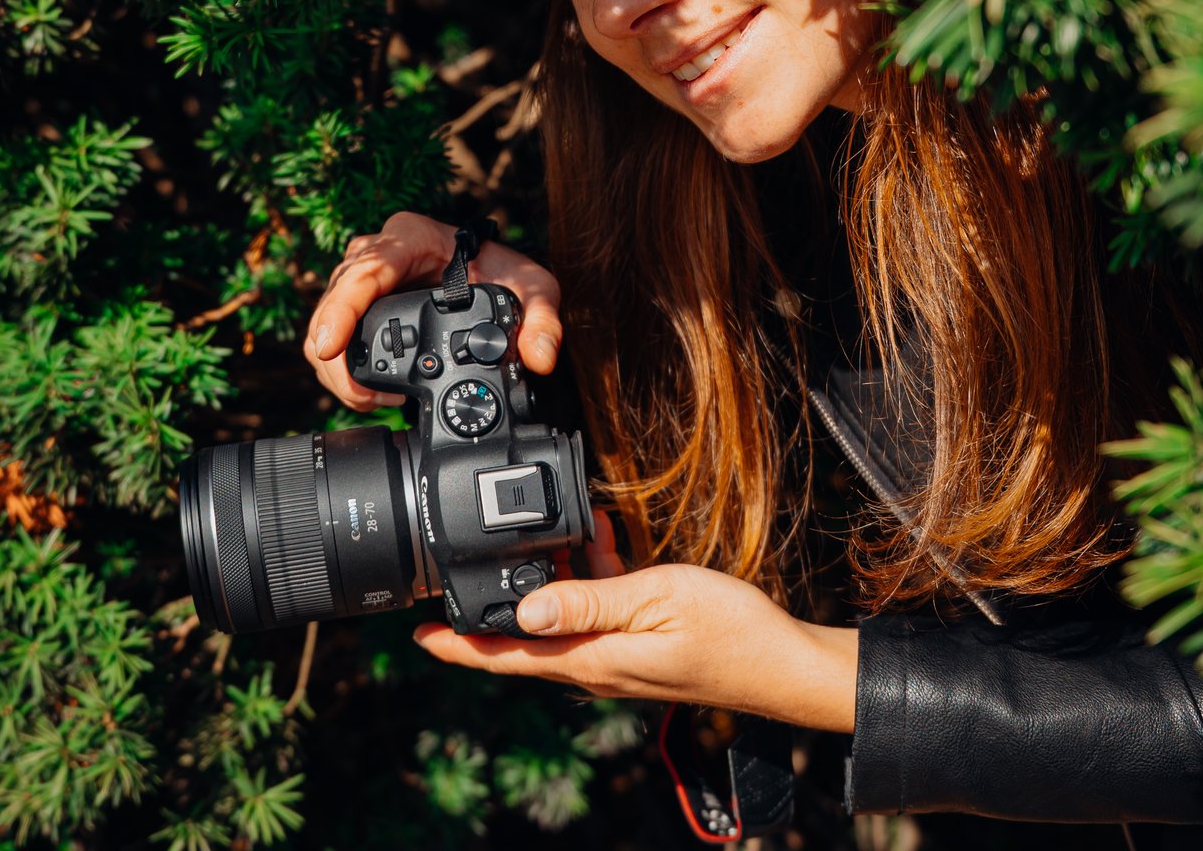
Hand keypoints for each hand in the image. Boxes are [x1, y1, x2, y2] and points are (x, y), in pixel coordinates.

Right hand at [303, 211, 564, 411]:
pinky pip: (329, 334)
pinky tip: (373, 390)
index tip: (330, 346)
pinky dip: (342, 368)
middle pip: (332, 303)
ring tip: (380, 398)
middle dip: (338, 358)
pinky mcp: (353, 301)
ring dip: (339, 369)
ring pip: (322, 323)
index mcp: (410, 236)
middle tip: (369, 398)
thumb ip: (543, 319)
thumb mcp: (533, 287)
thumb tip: (540, 357)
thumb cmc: (503, 269)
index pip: (365, 271)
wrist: (486, 266)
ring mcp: (358, 276)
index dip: (341, 310)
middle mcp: (375, 251)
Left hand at [412, 562, 857, 733]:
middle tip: (453, 576)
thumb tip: (525, 609)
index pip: (508, 657)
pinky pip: (597, 612)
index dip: (460, 646)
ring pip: (559, 621)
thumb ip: (589, 602)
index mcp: (593, 660)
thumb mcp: (657, 600)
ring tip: (536, 536)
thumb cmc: (732, 633)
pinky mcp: (640, 647)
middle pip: (523, 641)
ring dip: (544, 581)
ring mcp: (619, 659)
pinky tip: (600, 541)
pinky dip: (589, 577)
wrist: (786, 664)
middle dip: (487, 611)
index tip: (416, 633)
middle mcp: (596, 666)